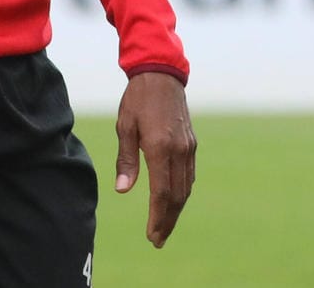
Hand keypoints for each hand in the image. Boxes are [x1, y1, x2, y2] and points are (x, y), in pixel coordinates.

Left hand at [114, 72, 196, 247]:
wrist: (161, 75)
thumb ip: (126, 160)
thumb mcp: (124, 127)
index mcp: (160, 147)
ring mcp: (188, 148)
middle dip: (168, 221)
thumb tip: (122, 190)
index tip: (151, 234)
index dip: (157, 217)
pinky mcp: (191, 144)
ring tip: (164, 227)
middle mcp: (179, 151)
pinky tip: (173, 201)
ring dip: (176, 210)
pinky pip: (189, 175)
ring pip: (185, 188)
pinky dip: (181, 193)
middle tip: (157, 240)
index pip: (161, 193)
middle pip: (177, 197)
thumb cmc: (137, 99)